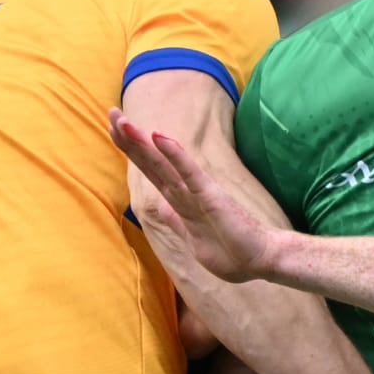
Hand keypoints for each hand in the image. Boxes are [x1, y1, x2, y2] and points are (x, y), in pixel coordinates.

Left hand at [110, 110, 280, 282]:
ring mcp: (198, 192)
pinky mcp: (211, 196)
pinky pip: (189, 173)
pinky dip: (174, 155)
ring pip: (164, 163)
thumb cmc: (234, 253)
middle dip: (130, 139)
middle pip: (152, 162)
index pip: (153, 172)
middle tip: (111, 112)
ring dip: (143, 142)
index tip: (114, 132)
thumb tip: (163, 209)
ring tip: (123, 121)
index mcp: (181, 203)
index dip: (133, 152)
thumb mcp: (194, 241)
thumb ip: (177, 223)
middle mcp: (186, 193)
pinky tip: (159, 136)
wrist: (262, 261)